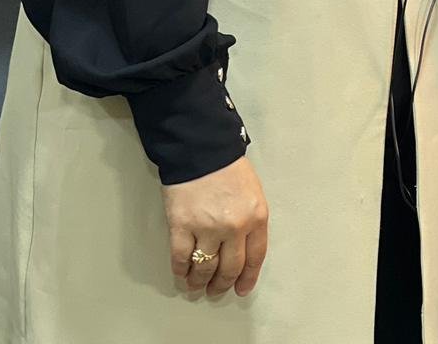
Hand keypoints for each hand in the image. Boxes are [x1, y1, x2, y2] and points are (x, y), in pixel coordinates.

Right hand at [163, 156, 268, 296]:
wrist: (201, 146)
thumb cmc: (227, 166)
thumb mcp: (252, 191)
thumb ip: (250, 219)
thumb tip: (241, 247)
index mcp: (256, 216)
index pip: (255, 257)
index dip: (247, 277)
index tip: (241, 289)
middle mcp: (235, 227)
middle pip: (230, 268)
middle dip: (222, 284)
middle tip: (215, 290)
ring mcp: (207, 228)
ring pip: (205, 269)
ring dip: (199, 282)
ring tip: (196, 286)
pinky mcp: (182, 226)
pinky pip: (181, 259)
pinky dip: (181, 271)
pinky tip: (181, 274)